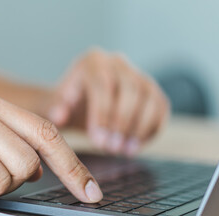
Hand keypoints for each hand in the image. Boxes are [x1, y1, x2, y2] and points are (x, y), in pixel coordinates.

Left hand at [48, 48, 169, 155]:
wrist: (82, 101)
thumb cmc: (68, 104)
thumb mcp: (57, 104)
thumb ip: (57, 108)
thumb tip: (60, 116)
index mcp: (93, 61)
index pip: (103, 85)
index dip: (102, 114)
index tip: (98, 140)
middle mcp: (118, 62)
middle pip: (129, 91)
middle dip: (121, 123)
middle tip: (112, 148)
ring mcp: (139, 74)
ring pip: (149, 98)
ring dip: (139, 128)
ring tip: (124, 151)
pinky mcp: (153, 90)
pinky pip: (161, 108)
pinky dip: (152, 129)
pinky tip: (136, 147)